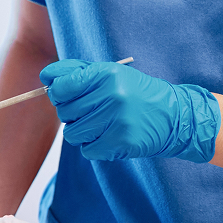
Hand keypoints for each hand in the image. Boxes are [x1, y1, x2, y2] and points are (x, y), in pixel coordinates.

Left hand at [39, 59, 219, 162]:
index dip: (58, 94)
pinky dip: (94, 147)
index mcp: (107, 74)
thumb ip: (77, 72)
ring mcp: (117, 120)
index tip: (65, 96)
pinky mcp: (121, 142)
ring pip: (73, 133)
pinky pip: (87, 150)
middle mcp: (112, 95)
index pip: (62, 86)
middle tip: (91, 112)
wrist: (176, 117)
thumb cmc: (137, 94)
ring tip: (101, 125)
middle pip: (65, 112)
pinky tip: (110, 137)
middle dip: (72, 114)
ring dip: (82, 132)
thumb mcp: (111, 74)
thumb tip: (46, 76)